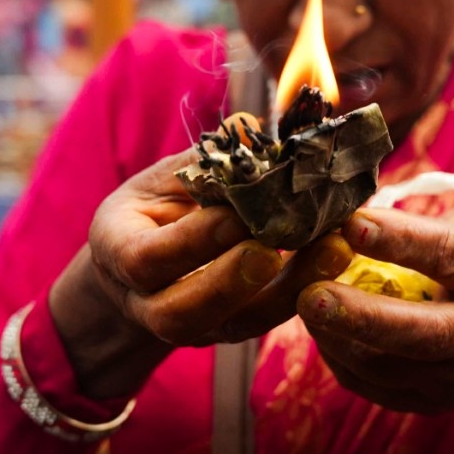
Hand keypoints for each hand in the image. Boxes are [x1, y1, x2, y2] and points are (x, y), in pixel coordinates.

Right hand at [55, 149, 353, 354]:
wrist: (148, 264)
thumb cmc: (157, 207)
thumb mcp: (164, 178)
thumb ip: (203, 160)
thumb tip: (250, 123)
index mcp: (119, 255)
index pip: (147, 260)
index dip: (192, 241)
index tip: (235, 216)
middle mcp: (150, 304)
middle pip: (183, 312)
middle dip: (232, 282)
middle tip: (274, 248)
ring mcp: (194, 327)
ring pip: (235, 325)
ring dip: (287, 289)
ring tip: (328, 250)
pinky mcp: (233, 330)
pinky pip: (267, 320)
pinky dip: (304, 289)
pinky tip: (334, 256)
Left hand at [294, 207, 453, 420]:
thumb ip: (414, 235)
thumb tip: (339, 214)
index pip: (447, 256)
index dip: (399, 240)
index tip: (351, 223)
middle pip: (418, 333)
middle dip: (359, 316)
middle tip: (310, 294)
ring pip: (385, 367)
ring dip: (336, 336)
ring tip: (304, 305)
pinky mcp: (428, 404)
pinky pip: (371, 386)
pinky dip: (338, 356)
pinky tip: (322, 330)